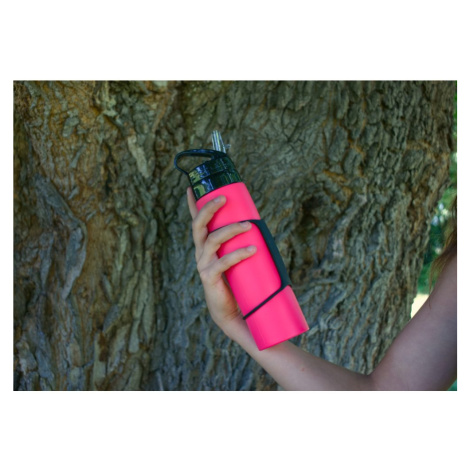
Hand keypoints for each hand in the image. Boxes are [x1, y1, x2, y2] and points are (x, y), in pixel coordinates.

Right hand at [186, 187, 256, 332]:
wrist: (232, 312)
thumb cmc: (236, 282)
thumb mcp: (236, 258)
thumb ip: (240, 244)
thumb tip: (257, 225)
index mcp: (204, 246)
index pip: (195, 222)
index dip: (191, 204)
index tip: (190, 186)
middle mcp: (200, 253)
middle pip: (198, 225)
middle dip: (209, 208)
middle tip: (224, 197)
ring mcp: (203, 265)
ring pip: (213, 240)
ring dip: (231, 229)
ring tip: (249, 225)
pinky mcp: (210, 278)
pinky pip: (224, 262)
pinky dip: (239, 254)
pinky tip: (252, 249)